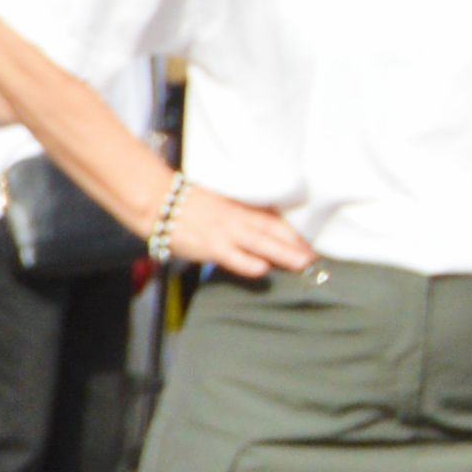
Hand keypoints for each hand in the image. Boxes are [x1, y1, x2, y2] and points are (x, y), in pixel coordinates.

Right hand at [156, 177, 314, 278]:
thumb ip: (235, 214)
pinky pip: (234, 257)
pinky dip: (249, 264)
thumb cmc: (182, 202)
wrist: (157, 200)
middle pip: (273, 231)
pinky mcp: (210, 246)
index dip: (292, 231)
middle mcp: (237, 218)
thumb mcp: (215, 202)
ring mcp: (225, 232)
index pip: (272, 219)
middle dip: (296, 244)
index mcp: (238, 207)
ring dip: (283, 254)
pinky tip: (264, 270)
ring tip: (303, 264)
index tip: (308, 243)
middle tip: (315, 257)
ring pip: (261, 244)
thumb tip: (254, 230)